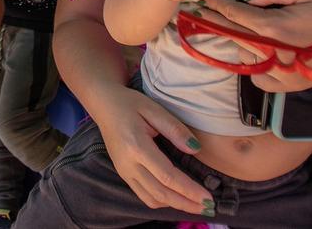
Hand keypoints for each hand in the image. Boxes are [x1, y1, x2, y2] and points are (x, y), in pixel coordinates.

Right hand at [92, 86, 212, 214]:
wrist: (103, 104)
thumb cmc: (129, 104)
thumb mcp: (154, 109)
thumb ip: (175, 129)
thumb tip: (195, 149)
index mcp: (137, 147)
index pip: (167, 176)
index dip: (189, 190)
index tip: (208, 197)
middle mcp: (128, 165)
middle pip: (160, 193)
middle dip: (186, 203)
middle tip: (208, 207)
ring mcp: (124, 172)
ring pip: (151, 198)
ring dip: (175, 205)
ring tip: (195, 205)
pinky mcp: (123, 174)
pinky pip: (143, 195)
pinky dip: (162, 201)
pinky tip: (176, 197)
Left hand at [193, 0, 311, 92]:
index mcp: (276, 28)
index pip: (236, 16)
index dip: (218, 7)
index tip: (205, 1)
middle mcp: (272, 53)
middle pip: (234, 35)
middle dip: (218, 22)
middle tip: (205, 13)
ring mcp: (276, 73)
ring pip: (242, 53)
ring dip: (239, 40)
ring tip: (246, 29)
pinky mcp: (281, 86)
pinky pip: (254, 73)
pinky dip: (252, 61)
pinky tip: (261, 50)